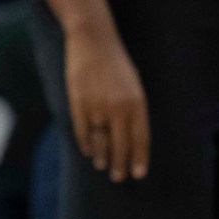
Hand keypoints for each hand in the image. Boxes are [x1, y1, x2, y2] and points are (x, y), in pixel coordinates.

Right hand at [65, 27, 149, 181]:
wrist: (93, 41)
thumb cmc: (116, 64)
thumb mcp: (133, 86)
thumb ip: (133, 110)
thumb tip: (129, 137)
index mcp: (136, 103)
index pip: (140, 138)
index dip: (140, 158)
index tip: (138, 173)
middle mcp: (118, 108)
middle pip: (120, 144)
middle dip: (120, 164)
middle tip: (118, 177)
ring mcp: (97, 107)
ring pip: (100, 141)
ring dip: (102, 156)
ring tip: (102, 167)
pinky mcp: (78, 103)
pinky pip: (82, 131)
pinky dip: (85, 144)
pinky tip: (88, 151)